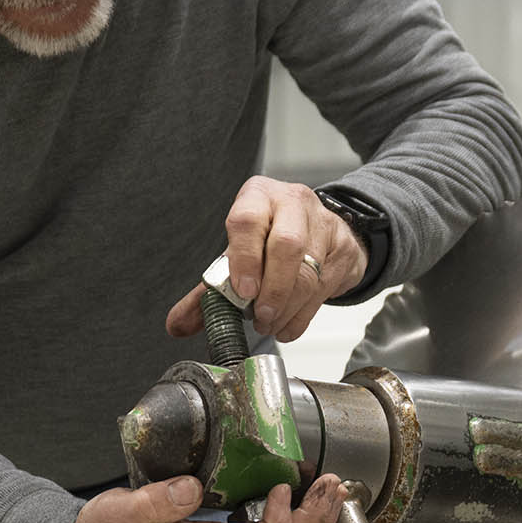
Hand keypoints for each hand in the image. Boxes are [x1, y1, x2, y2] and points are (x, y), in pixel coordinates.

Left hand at [165, 177, 367, 341]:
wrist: (320, 229)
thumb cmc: (270, 237)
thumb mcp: (238, 253)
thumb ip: (208, 290)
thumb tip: (177, 323)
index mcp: (257, 196)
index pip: (248, 220)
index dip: (245, 258)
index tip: (243, 290)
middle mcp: (292, 203)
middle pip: (287, 245)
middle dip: (272, 289)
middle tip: (259, 316)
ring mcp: (322, 224)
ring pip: (309, 271)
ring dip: (286, 307)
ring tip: (269, 325)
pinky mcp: (343, 248)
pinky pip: (324, 288)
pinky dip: (302, 315)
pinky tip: (286, 325)